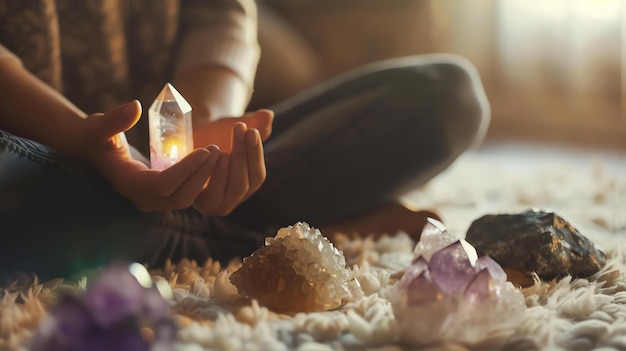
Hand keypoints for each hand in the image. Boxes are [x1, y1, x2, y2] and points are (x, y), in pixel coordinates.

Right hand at [80, 100, 220, 211]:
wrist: (90, 151)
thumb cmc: (95, 135)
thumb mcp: (99, 125)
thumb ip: (115, 119)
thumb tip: (135, 107)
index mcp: (128, 184)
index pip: (163, 185)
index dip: (186, 170)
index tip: (205, 150)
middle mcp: (142, 199)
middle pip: (180, 197)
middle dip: (201, 175)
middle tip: (216, 150)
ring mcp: (152, 201)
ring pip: (186, 198)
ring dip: (204, 178)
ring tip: (217, 153)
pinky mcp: (162, 196)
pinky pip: (187, 194)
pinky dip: (201, 181)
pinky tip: (213, 161)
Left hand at [192, 110, 272, 215]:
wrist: (191, 137)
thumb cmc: (218, 135)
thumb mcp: (239, 130)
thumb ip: (256, 124)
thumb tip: (268, 115)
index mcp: (247, 187)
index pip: (257, 177)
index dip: (256, 155)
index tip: (251, 131)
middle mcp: (230, 201)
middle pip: (240, 186)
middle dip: (240, 156)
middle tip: (238, 128)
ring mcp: (209, 204)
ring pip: (219, 194)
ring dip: (222, 172)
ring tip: (219, 149)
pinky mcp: (188, 199)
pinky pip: (194, 194)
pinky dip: (200, 176)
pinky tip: (202, 155)